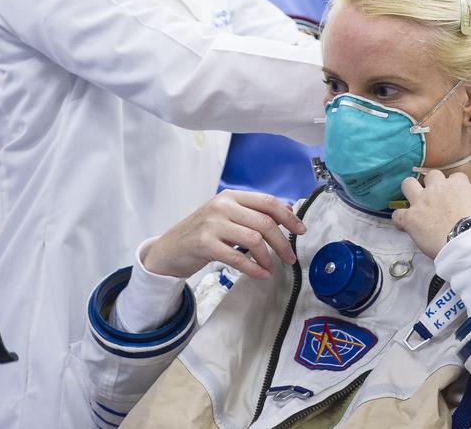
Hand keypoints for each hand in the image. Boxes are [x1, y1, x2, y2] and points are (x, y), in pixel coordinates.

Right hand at [141, 190, 305, 280]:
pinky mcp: (205, 244)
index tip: (301, 230)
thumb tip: (286, 210)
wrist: (169, 249)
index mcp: (230, 196)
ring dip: (269, 258)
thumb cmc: (200, 233)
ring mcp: (212, 224)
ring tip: (272, 268)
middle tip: (290, 258)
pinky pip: (238, 258)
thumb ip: (252, 212)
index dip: (288, 217)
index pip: (267, 202)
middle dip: (283, 243)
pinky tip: (260, 274)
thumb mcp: (226, 216)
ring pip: (254, 239)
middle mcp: (222, 206)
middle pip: (265, 222)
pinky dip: (254, 268)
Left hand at [392, 170, 470, 259]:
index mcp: (458, 186)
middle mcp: (437, 188)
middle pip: (431, 175)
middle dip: (432, 184)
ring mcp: (421, 201)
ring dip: (410, 192)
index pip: (456, 178)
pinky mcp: (410, 217)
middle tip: (435, 198)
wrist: (467, 243)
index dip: (455, 187)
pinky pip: (397, 214)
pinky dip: (400, 220)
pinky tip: (404, 226)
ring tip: (414, 203)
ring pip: (407, 184)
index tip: (456, 197)